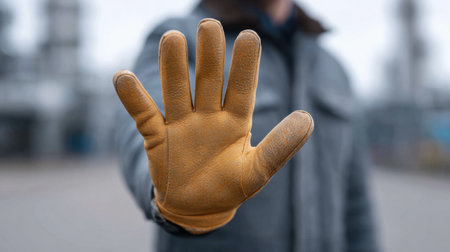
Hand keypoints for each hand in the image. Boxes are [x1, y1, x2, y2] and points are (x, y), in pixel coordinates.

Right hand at [113, 18, 312, 233]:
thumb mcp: (258, 170)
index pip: (242, 88)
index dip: (245, 65)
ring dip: (172, 67)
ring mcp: (181, 123)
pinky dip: (133, 98)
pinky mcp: (157, 136)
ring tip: (172, 39)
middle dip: (210, 55)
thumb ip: (281, 146)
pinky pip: (143, 114)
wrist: (199, 206)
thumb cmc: (230, 186)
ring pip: (177, 90)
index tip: (250, 36)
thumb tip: (308, 117)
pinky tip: (122, 77)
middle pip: (208, 80)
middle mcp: (208, 115)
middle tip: (209, 26)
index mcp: (236, 121)